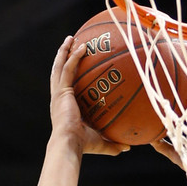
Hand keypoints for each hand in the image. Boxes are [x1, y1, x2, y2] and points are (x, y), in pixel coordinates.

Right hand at [50, 36, 129, 155]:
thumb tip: (128, 147)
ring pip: (60, 66)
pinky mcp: (61, 91)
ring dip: (65, 51)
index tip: (75, 65)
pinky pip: (68, 68)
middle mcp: (59, 98)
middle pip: (59, 71)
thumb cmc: (83, 146)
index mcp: (65, 106)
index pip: (66, 85)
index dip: (69, 74)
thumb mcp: (101, 143)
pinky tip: (81, 46)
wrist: (70, 145)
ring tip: (71, 38)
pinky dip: (74, 56)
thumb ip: (114, 144)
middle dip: (64, 56)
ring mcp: (58, 93)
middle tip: (70, 43)